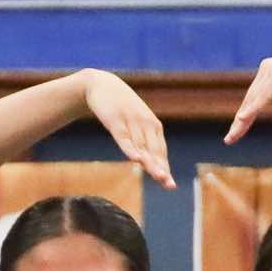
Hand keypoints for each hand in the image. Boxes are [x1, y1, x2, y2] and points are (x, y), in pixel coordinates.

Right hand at [81, 70, 174, 187]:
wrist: (101, 85)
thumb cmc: (121, 108)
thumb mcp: (135, 123)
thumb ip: (142, 141)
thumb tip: (149, 164)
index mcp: (153, 125)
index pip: (160, 151)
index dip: (164, 168)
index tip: (170, 185)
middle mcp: (145, 123)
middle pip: (153, 151)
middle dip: (161, 168)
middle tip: (168, 184)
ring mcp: (130, 121)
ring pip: (141, 147)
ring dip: (150, 163)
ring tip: (159, 177)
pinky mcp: (115, 120)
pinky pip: (123, 138)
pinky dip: (130, 148)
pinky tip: (136, 159)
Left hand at [225, 49, 271, 144]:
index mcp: (267, 71)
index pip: (252, 98)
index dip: (243, 117)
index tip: (234, 135)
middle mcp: (266, 68)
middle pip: (250, 100)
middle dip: (239, 122)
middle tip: (229, 140)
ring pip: (253, 100)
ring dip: (242, 120)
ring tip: (232, 136)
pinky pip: (263, 96)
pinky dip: (253, 109)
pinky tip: (243, 119)